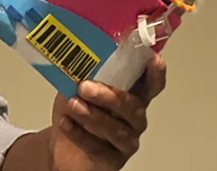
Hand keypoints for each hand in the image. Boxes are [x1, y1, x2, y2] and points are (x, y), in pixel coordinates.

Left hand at [48, 53, 166, 170]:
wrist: (61, 144)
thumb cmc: (75, 109)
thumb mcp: (76, 85)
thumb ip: (83, 73)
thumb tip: (77, 57)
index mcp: (130, 96)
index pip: (150, 85)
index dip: (155, 73)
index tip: (154, 59)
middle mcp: (133, 118)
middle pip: (132, 107)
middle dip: (109, 96)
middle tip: (85, 87)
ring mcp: (126, 140)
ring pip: (116, 129)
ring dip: (92, 116)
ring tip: (72, 105)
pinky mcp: (112, 160)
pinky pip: (99, 148)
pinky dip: (80, 134)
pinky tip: (65, 123)